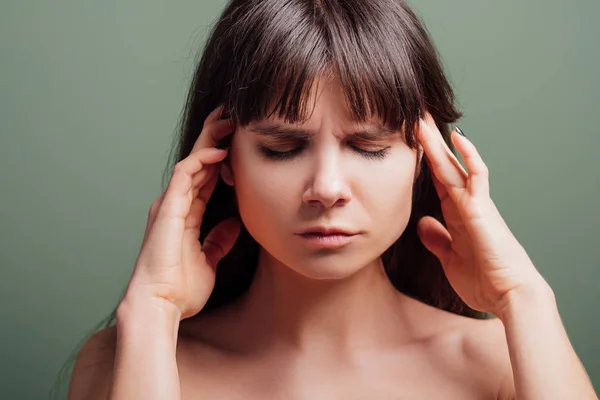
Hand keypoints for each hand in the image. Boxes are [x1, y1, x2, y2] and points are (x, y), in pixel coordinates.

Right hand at [123, 105, 239, 319]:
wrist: (160, 305)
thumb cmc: (180, 288)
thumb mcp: (209, 260)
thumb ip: (219, 240)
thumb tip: (234, 223)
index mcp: (186, 215)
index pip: (205, 177)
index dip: (220, 158)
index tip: (239, 141)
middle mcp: (177, 205)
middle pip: (198, 163)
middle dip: (214, 138)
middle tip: (232, 117)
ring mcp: (171, 205)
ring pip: (191, 162)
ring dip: (210, 140)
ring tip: (229, 121)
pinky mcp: (168, 208)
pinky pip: (185, 175)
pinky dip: (201, 160)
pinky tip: (220, 150)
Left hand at [416, 113, 547, 316]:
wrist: (508, 295)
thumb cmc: (483, 280)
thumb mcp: (449, 258)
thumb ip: (437, 239)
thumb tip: (422, 222)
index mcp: (456, 215)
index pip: (436, 180)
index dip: (423, 161)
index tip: (410, 143)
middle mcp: (465, 204)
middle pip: (443, 166)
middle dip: (428, 143)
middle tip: (414, 118)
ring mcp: (475, 203)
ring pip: (454, 165)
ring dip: (438, 142)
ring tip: (423, 120)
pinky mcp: (483, 208)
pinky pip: (477, 175)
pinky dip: (467, 155)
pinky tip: (457, 137)